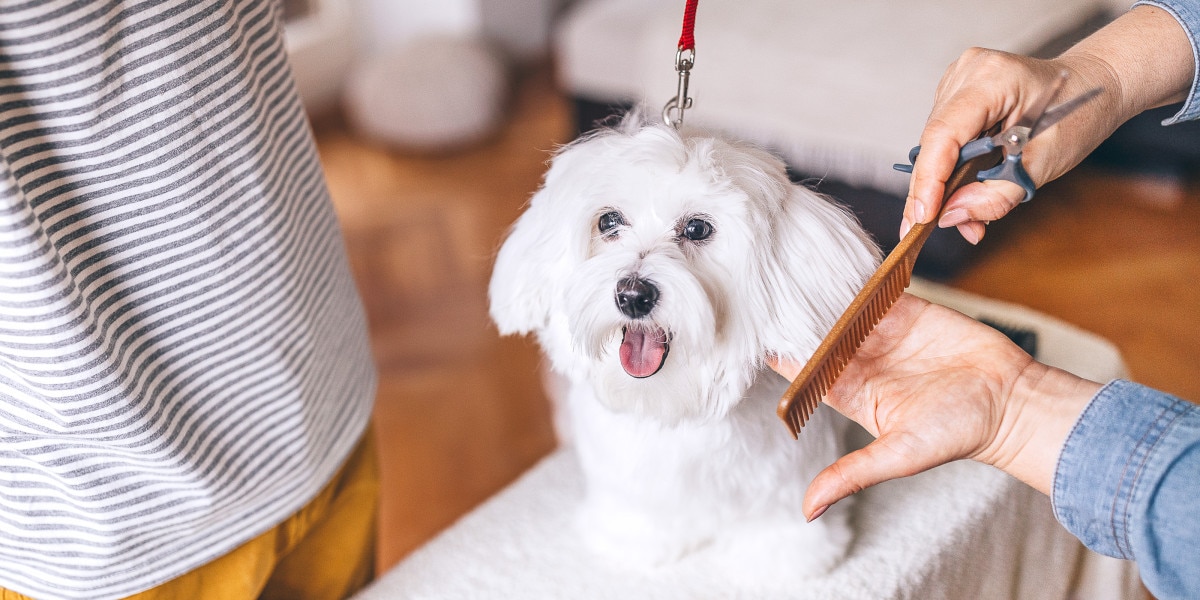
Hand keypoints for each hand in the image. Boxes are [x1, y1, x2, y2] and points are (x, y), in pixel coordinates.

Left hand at [770, 294, 1099, 519]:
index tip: (753, 331)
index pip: (802, 372)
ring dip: (818, 291)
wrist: (1011, 401)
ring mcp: (882, 335)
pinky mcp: (907, 311)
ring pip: (838, 308)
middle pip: (814, 334)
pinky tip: (832, 259)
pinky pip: (872, 290)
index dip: (780, 353)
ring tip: (788, 266)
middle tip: (763, 286)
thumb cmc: (959, 433)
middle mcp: (860, 363)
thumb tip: (809, 510)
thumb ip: (853, 474)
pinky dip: (854, 277)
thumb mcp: (899, 455)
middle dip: (791, 315)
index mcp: (850, 394)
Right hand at [900, 5, 1192, 243]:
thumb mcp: (1045, 164)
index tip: (920, 219)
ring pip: (933, 142)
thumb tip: (951, 217)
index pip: (943, 135)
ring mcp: (959, 77)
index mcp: (993, 79)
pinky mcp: (956, 90)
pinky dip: (950, 165)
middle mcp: (968, 72)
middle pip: (933, 141)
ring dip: (942, 181)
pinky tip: (967, 182)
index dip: (928, 180)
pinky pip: (941, 136)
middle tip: (940, 228)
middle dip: (934, 189)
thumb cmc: (1078, 116)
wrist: (1095, 85)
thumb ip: (996, 195)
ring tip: (964, 211)